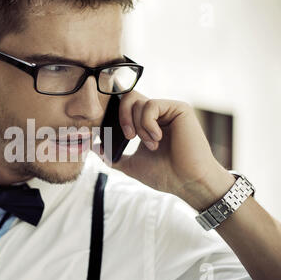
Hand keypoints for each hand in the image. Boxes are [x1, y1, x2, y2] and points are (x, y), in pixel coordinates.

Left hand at [99, 90, 235, 210]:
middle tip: (129, 137)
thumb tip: (93, 147)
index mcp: (146, 123)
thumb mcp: (132, 165)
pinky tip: (158, 138)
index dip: (114, 115)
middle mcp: (158, 114)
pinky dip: (148, 124)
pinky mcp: (179, 108)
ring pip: (139, 103)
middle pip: (129, 97)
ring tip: (152, 145)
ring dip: (139, 127)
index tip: (111, 133)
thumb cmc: (164, 175)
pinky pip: (151, 105)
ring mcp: (168, 110)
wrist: (187, 182)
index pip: (124, 106)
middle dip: (122, 117)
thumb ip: (113, 156)